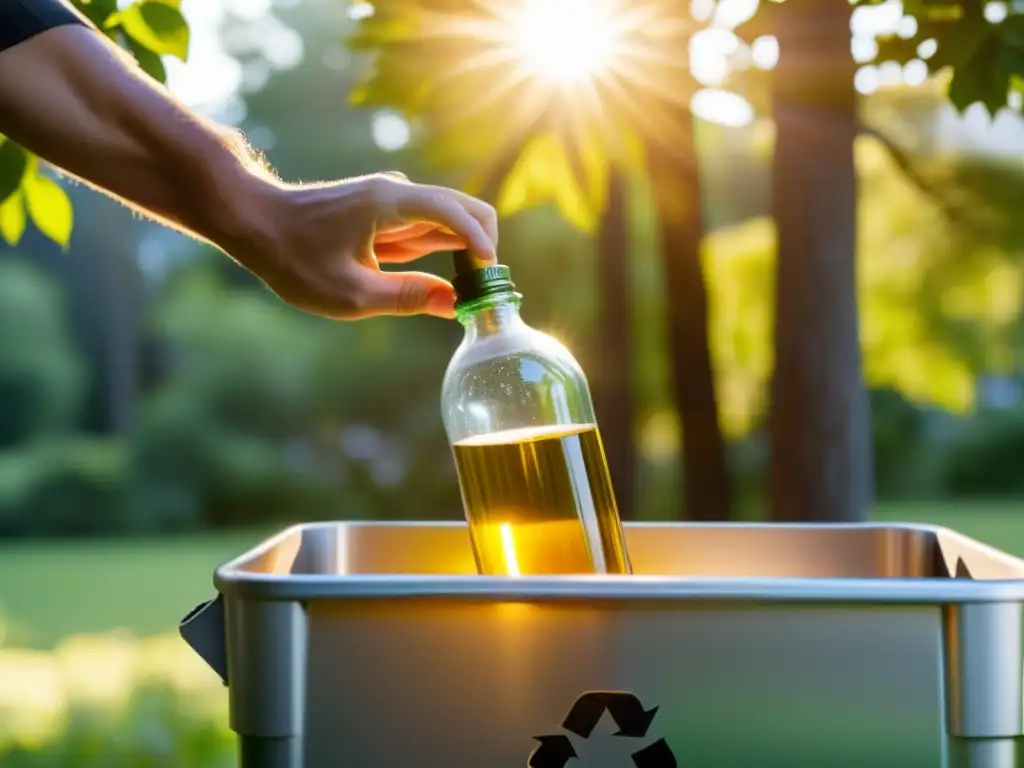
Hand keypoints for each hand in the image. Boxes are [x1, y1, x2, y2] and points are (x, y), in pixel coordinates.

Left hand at [230, 172, 498, 319]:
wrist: (254, 223)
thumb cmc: (294, 258)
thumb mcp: (351, 294)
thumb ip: (407, 297)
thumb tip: (455, 304)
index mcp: (391, 203)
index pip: (456, 214)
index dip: (481, 244)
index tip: (491, 278)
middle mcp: (397, 193)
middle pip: (465, 207)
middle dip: (484, 244)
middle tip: (486, 289)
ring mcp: (393, 200)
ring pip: (450, 218)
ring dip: (466, 250)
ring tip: (472, 291)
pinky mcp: (387, 212)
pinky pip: (428, 227)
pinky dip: (445, 249)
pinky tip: (446, 280)